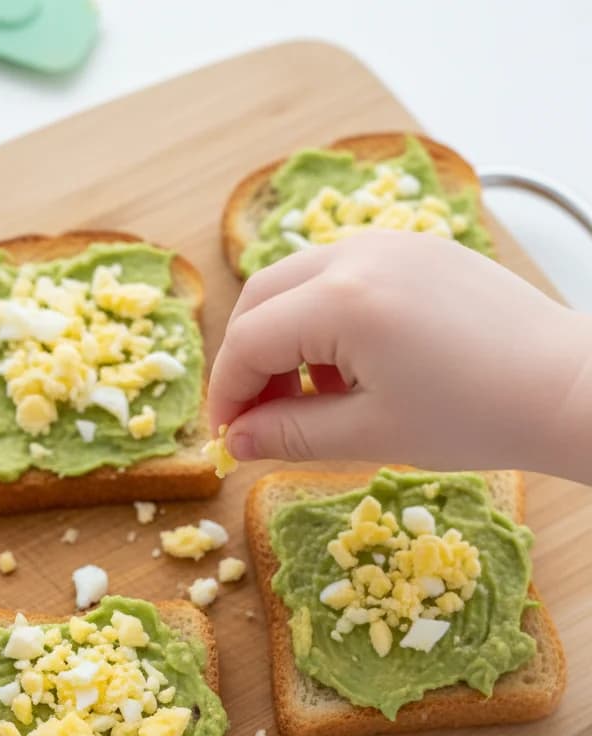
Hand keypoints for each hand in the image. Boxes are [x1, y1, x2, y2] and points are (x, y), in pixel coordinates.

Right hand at [208, 231, 591, 482]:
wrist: (569, 387)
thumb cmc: (476, 416)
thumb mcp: (369, 434)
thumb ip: (289, 434)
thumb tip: (236, 442)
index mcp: (342, 301)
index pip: (248, 340)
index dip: (227, 393)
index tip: (229, 436)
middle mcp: (358, 254)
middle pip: (260, 299)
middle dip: (247, 360)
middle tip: (259, 416)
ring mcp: (390, 243)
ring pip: (297, 282)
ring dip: (283, 337)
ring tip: (311, 396)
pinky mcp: (417, 249)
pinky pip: (340, 274)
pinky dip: (322, 318)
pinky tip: (350, 366)